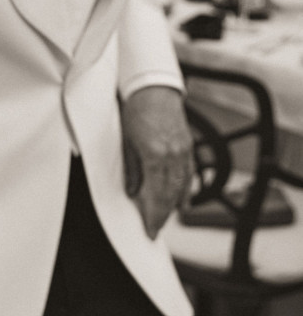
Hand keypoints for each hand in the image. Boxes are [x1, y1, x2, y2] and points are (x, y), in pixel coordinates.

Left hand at [121, 86, 193, 238]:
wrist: (152, 85)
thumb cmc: (134, 108)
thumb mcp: (125, 140)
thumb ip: (131, 169)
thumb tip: (133, 192)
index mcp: (155, 154)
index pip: (156, 195)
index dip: (153, 215)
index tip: (149, 231)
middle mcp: (173, 154)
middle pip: (171, 194)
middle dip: (163, 214)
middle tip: (155, 229)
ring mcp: (183, 150)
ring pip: (182, 185)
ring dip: (174, 205)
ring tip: (167, 219)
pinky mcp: (188, 144)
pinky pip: (189, 173)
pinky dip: (186, 189)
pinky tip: (183, 200)